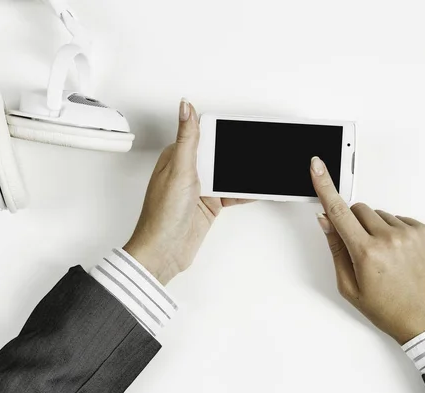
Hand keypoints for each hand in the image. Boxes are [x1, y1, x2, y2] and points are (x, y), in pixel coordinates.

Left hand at [124, 99, 251, 284]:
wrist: (164, 252)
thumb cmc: (162, 214)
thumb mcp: (179, 170)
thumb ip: (187, 139)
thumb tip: (186, 107)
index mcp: (176, 157)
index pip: (202, 135)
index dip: (220, 129)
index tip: (238, 125)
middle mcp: (188, 171)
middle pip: (218, 154)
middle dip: (236, 152)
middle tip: (257, 147)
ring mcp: (200, 189)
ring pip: (227, 173)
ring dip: (242, 172)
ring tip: (262, 167)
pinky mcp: (209, 205)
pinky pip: (232, 193)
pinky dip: (245, 191)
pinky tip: (257, 188)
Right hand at [310, 157, 424, 344]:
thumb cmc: (388, 308)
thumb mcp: (350, 286)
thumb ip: (336, 249)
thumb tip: (326, 221)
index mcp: (367, 253)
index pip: (339, 212)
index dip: (325, 186)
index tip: (317, 166)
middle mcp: (389, 238)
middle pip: (358, 209)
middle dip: (352, 222)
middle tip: (360, 247)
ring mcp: (409, 233)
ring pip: (378, 214)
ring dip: (374, 227)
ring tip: (384, 256)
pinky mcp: (424, 231)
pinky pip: (398, 218)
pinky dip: (393, 231)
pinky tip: (398, 253)